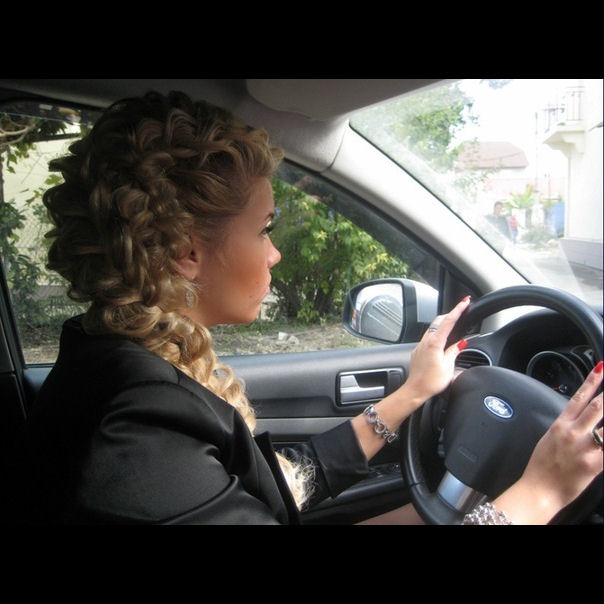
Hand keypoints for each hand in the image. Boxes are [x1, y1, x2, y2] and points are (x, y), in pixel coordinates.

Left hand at [403, 296, 471, 402]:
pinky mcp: (418, 351)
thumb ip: (454, 352)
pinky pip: (428, 338)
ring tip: (453, 327)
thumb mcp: (448, 367)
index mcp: (435, 343)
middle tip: (460, 312)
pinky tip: (441, 341)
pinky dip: (437, 335)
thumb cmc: (431, 382)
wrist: (415, 390)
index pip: (448, 321)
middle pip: (438, 321)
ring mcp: (420, 346)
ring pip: (432, 329)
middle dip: (450, 315)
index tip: (464, 302)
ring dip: (442, 325)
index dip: (457, 310)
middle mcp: (426, 341)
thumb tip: (460, 344)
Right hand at [520, 361, 602, 515]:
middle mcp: (572, 433)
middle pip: (597, 406)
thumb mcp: (548, 440)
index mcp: (560, 426)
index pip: (579, 397)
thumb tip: (576, 422)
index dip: (591, 381)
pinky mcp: (594, 464)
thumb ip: (564, 429)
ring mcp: (584, 448)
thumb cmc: (540, 468)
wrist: (538, 491)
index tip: (601, 369)